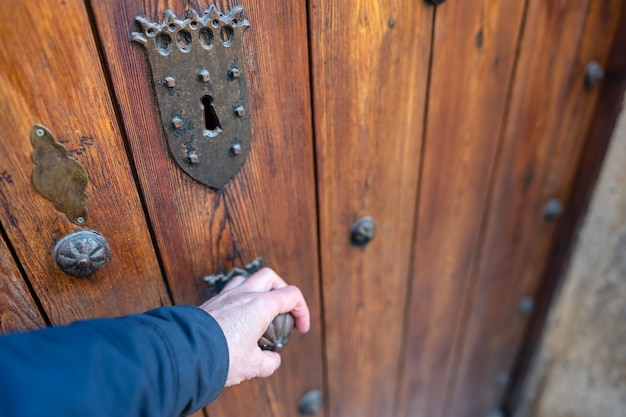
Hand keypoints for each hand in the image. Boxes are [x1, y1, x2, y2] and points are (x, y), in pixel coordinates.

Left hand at [199, 268, 309, 385]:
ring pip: (246, 280)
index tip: (300, 329)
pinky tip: (236, 320)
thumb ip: (268, 362)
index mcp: (260, 305)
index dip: (302, 311)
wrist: (185, 353)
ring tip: (259, 311)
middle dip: (281, 290)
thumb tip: (273, 359)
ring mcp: (224, 297)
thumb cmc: (221, 357)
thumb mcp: (252, 366)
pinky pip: (229, 293)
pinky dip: (238, 301)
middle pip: (269, 277)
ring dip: (257, 290)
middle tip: (283, 310)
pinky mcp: (209, 304)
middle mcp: (243, 295)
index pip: (291, 295)